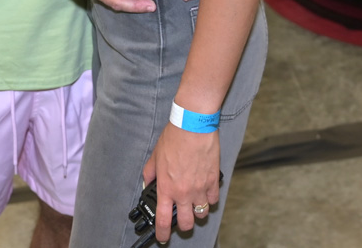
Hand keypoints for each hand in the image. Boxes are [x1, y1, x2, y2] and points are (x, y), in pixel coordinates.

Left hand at [144, 124, 220, 243]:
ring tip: (194, 202)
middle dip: (183, 225)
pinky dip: (210, 198)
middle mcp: (183, 192)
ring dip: (198, 211)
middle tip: (182, 218)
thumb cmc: (174, 137)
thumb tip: (147, 183)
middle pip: (186, 223)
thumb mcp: (155, 155)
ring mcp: (200, 189)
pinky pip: (213, 200)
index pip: (163, 219)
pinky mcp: (213, 181)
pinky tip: (205, 191)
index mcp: (167, 187)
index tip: (162, 237)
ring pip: (202, 214)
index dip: (162, 233)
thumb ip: (150, 172)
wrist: (192, 126)